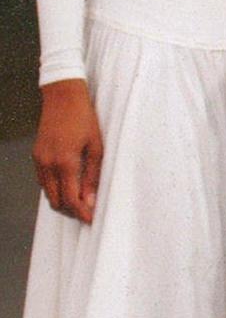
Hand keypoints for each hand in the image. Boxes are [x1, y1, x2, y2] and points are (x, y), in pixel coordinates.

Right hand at [33, 78, 103, 222]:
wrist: (63, 96)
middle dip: (71, 211)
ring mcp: (40, 159)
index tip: (91, 221)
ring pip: (48, 192)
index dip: (81, 213)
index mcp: (66, 163)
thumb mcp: (97, 147)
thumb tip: (90, 201)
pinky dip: (54, 188)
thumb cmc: (85, 119)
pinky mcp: (37, 155)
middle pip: (56, 201)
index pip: (70, 200)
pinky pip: (43, 180)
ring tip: (80, 200)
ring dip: (62, 200)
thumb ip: (92, 176)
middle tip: (87, 212)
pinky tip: (68, 185)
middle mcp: (48, 164)